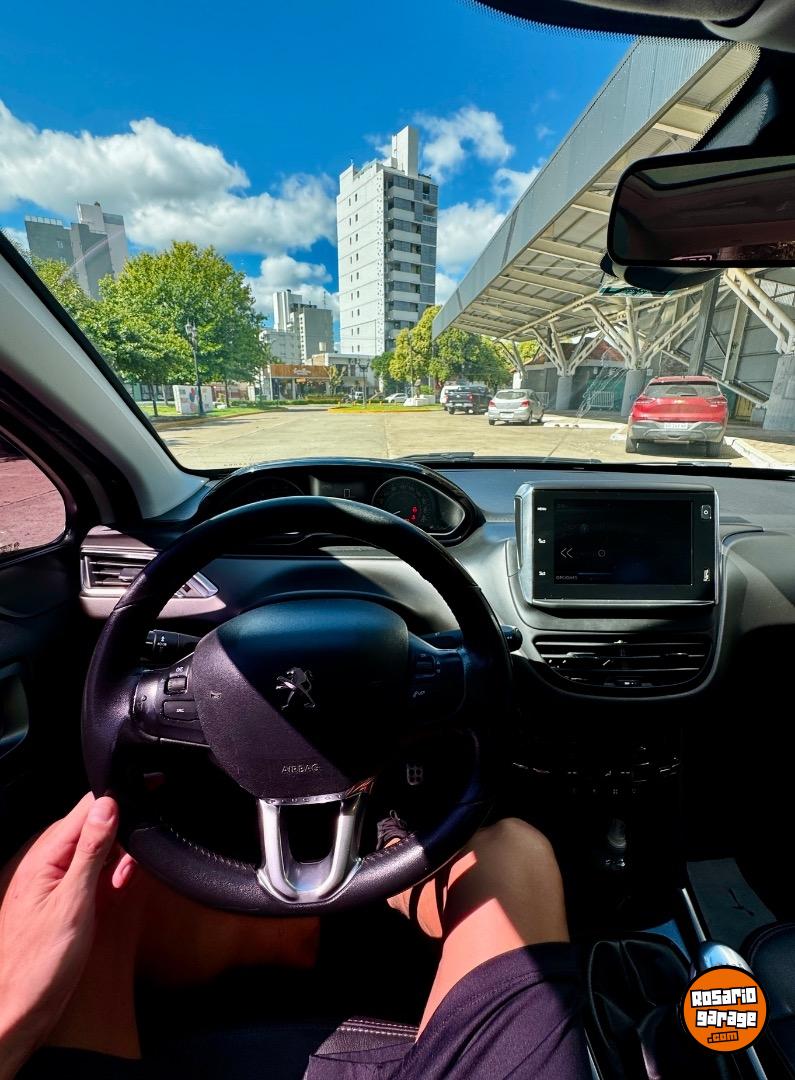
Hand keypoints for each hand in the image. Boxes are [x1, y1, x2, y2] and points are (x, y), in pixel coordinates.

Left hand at [0, 794, 134, 1076]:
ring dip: (118, 857)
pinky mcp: (64, 895)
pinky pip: (93, 870)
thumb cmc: (39, 964)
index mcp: (46, 854)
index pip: (87, 806)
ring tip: (125, 882)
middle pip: (95, 823)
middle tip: (135, 863)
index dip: (119, 801)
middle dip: (123, 835)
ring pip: (98, 846)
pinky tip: (118, 889)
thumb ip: (91, 850)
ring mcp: (55, 877)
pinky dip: (110, 875)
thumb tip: (107, 804)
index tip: (149, 800)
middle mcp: (48, 860)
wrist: (20, 1010)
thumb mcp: (74, 902)